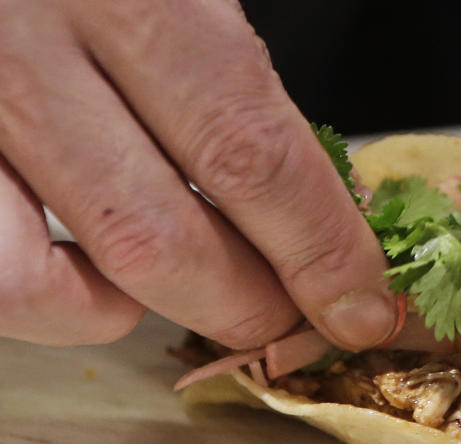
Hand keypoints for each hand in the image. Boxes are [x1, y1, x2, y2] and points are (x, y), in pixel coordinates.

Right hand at [0, 1, 395, 349]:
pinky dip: (61, 300)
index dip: (319, 247)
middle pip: (159, 236)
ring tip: (209, 290)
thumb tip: (322, 203)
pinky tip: (105, 267)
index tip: (360, 302)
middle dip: (252, 305)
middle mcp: (26, 44)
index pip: (248, 148)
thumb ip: (236, 73)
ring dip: (151, 309)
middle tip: (300, 315)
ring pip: (48, 282)